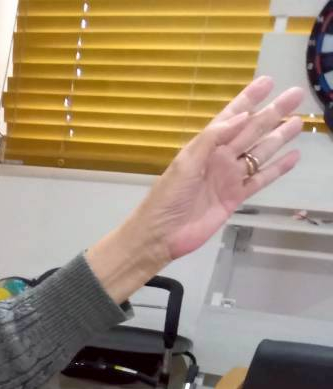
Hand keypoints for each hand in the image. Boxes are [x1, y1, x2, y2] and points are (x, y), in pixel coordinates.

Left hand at [139, 76, 304, 263]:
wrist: (161, 235)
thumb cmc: (167, 197)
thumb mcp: (186, 163)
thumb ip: (212, 138)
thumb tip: (241, 116)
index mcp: (204, 146)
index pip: (231, 116)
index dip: (248, 99)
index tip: (268, 81)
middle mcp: (219, 158)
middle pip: (251, 130)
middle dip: (272, 113)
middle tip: (295, 95)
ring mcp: (229, 177)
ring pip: (260, 152)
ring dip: (279, 137)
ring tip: (299, 121)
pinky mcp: (236, 197)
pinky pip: (260, 179)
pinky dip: (277, 169)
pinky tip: (293, 157)